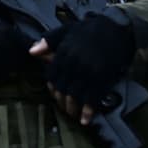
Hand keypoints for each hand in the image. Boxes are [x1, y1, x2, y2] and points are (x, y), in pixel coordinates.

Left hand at [31, 7, 135, 123]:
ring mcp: (88, 71)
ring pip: (75, 96)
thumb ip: (48, 41)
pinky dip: (87, 111)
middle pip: (62, 88)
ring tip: (73, 114)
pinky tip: (85, 119)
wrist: (115, 28)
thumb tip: (32, 51)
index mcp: (64, 52)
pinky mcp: (102, 77)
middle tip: (64, 108)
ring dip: (72, 109)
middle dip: (61, 101)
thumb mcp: (66, 30)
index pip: (52, 75)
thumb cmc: (89, 30)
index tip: (54, 94)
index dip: (52, 87)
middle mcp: (74, 63)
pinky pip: (92, 98)